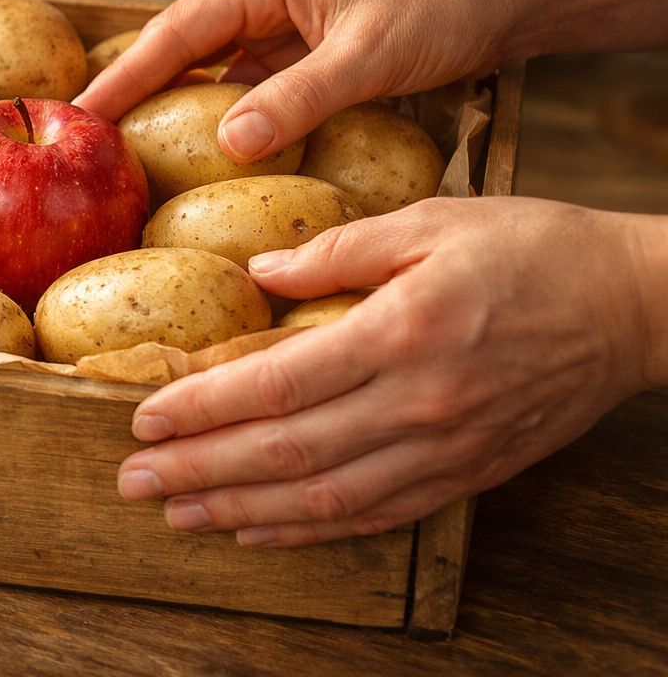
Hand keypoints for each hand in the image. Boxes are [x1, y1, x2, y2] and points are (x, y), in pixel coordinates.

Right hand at [74, 0, 525, 159]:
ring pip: (211, 67)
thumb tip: (230, 143)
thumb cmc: (443, 7)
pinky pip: (247, 84)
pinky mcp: (303, 49)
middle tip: (86, 138)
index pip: (177, 30)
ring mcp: (282, 22)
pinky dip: (222, 115)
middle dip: (134, 88)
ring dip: (174, 105)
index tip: (81, 111)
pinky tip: (204, 151)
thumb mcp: (370, 57)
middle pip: (181, 45)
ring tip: (127, 151)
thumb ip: (298, 98)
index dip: (126, 74)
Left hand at [115, 197, 666, 546]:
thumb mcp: (430, 222)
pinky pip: (375, 514)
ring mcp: (445, 448)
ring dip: (240, 509)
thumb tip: (258, 272)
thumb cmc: (530, 249)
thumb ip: (336, 249)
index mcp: (402, 331)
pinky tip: (257, 528)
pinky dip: (310, 529)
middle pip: (287, 451)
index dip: (204, 406)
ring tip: (175, 514)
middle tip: (133, 481)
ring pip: (324, 497)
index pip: (278, 383)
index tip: (143, 419)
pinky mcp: (467, 473)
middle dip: (201, 470)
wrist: (634, 307)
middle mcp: (419, 403)